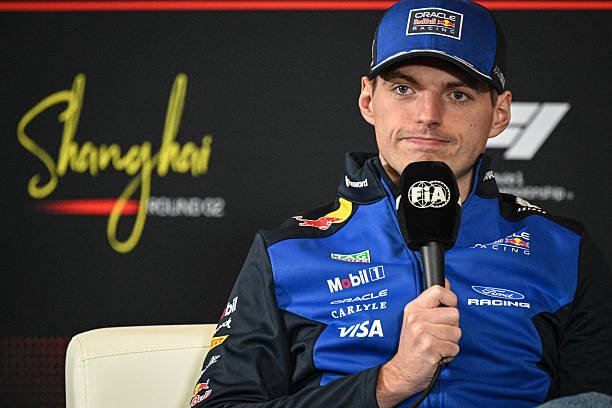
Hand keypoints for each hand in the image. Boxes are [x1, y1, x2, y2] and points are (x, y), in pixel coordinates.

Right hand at [376, 279, 460, 407]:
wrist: (402, 371)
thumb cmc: (413, 346)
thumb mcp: (417, 319)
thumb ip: (432, 301)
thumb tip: (446, 281)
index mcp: (413, 308)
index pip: (439, 290)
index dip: (450, 300)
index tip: (447, 309)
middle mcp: (416, 317)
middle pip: (454, 314)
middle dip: (452, 327)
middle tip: (437, 335)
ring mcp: (422, 332)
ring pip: (457, 332)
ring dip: (451, 343)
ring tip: (436, 346)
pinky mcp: (430, 347)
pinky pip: (455, 347)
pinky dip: (449, 354)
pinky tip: (437, 355)